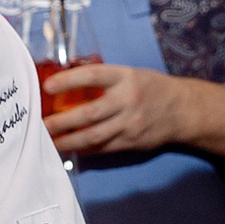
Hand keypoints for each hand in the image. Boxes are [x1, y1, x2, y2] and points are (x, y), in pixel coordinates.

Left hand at [44, 65, 212, 157]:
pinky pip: (103, 148)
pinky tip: (70, 148)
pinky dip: (84, 149)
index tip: (48, 86)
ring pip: (94, 136)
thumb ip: (104, 79)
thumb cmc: (152, 88)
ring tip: (50, 141)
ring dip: (68, 141)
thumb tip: (69, 82)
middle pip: (89, 113)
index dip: (68, 81)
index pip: (92, 76)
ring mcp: (130, 124)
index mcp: (125, 77)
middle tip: (41, 124)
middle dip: (61, 121)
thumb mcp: (130, 74)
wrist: (183, 110)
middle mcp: (127, 100)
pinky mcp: (131, 142)